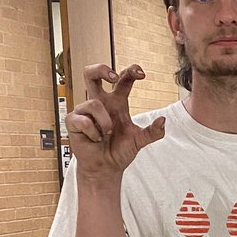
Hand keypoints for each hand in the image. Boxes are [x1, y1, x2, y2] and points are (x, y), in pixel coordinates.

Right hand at [64, 64, 164, 178]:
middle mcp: (100, 103)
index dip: (130, 72)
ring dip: (104, 122)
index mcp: (117, 103)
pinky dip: (93, 133)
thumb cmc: (120, 150)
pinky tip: (95, 139)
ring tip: (106, 134)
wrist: (106, 167)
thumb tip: (163, 121)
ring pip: (93, 103)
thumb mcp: (139, 140)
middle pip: (91, 73)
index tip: (141, 73)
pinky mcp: (73, 121)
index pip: (122, 81)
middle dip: (100, 69)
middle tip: (114, 77)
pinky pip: (83, 120)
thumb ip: (153, 132)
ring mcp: (84, 111)